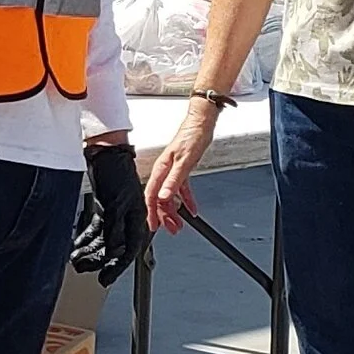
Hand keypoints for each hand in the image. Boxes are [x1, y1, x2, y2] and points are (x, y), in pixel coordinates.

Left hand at [72, 140, 150, 285]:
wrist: (106, 153)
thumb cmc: (116, 172)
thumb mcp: (116, 204)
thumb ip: (115, 228)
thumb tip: (115, 250)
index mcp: (137, 218)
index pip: (129, 250)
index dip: (116, 267)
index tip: (105, 279)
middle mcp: (128, 218)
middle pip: (114, 247)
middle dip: (98, 260)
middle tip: (84, 269)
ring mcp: (116, 213)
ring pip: (103, 239)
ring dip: (89, 250)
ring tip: (77, 259)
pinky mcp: (105, 207)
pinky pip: (96, 229)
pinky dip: (86, 238)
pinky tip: (78, 244)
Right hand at [143, 99, 220, 231]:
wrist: (202, 123)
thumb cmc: (192, 137)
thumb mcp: (184, 162)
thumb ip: (174, 181)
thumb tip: (163, 197)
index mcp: (161, 169)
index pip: (151, 195)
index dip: (151, 212)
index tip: (153, 225)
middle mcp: (165, 171)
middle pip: (160, 198)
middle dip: (164, 215)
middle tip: (171, 229)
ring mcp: (173, 170)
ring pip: (170, 195)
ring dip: (174, 210)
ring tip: (179, 223)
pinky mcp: (182, 169)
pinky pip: (182, 189)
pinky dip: (186, 200)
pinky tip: (191, 209)